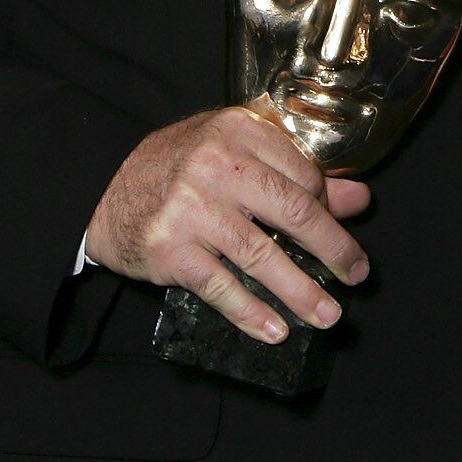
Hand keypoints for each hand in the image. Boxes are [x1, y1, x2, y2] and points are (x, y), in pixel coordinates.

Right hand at [86, 106, 371, 343]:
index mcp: (239, 131)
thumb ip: (296, 173)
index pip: (304, 175)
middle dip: (333, 250)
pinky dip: (251, 313)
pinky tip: (276, 330)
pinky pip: (221, 287)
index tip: (339, 232)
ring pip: (262, 256)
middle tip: (357, 275)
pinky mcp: (170, 248)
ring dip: (301, 292)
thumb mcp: (237, 153)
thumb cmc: (180, 169)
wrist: (103, 191)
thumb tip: (358, 199)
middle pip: (293, 213)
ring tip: (328, 315)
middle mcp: (216, 165)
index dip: (327, 209)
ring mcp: (191, 209)